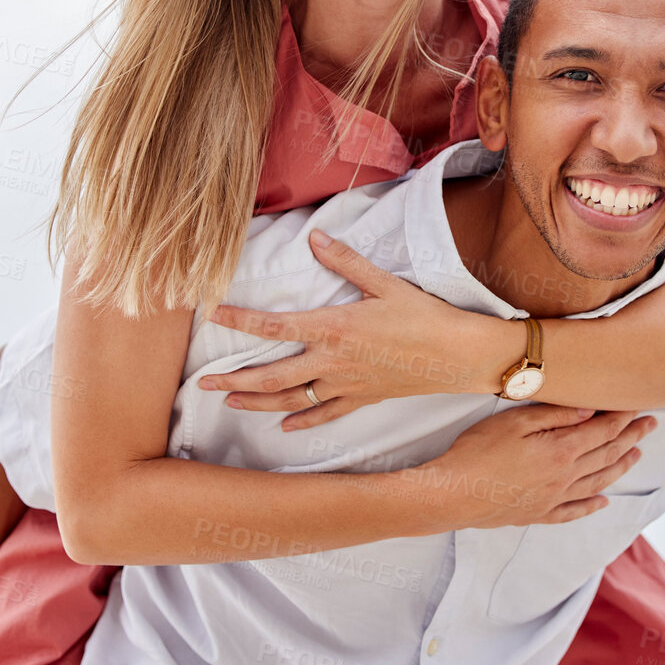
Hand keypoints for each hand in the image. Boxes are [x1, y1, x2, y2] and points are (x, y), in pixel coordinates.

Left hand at [201, 229, 517, 428]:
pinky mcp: (362, 399)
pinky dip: (303, 421)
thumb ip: (345, 262)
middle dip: (235, 379)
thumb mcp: (385, 283)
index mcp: (333, 328)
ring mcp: (346, 385)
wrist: (459, 355)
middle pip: (272, 375)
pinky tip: (285, 426)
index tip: (213, 314)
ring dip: (258, 401)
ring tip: (231, 401)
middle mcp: (332, 362)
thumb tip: (314, 238)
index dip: (240, 320)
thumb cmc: (424, 316)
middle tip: (204, 383)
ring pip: (292, 399)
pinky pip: (326, 414)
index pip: (274, 325)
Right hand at [411, 405, 656, 529]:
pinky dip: (593, 506)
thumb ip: (555, 417)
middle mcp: (564, 478)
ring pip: (598, 483)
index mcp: (561, 451)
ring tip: (637, 455)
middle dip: (632, 438)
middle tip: (651, 425)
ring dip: (620, 467)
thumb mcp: (515, 422)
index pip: (602, 431)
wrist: (454, 494)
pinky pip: (574, 512)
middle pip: (606, 455)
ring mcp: (553, 499)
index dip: (623, 418)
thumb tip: (589, 412)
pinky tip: (603, 502)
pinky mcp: (538, 514)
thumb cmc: (478, 452)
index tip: (639, 406)